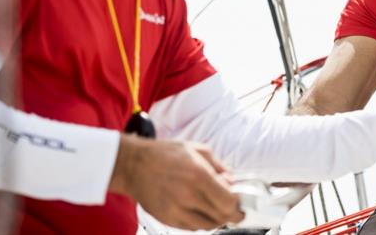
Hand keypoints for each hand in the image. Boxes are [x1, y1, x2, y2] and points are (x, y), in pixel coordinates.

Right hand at [109, 134, 243, 229]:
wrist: (134, 165)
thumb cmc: (164, 154)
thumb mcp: (197, 150)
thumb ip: (219, 166)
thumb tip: (233, 180)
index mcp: (198, 175)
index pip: (228, 201)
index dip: (239, 204)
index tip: (242, 201)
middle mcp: (188, 195)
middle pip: (222, 216)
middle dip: (233, 214)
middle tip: (237, 209)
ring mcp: (176, 210)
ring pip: (208, 225)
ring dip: (218, 219)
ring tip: (218, 209)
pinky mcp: (167, 219)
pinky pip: (192, 227)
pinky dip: (202, 222)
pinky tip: (202, 210)